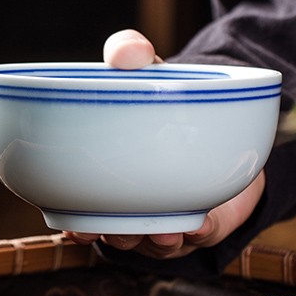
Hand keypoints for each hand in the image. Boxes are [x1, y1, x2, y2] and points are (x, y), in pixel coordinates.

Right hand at [65, 29, 265, 258]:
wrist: (221, 111)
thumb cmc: (163, 95)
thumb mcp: (144, 71)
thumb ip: (130, 52)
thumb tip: (125, 52)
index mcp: (107, 179)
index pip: (82, 213)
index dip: (75, 226)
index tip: (74, 227)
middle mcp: (135, 207)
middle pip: (119, 235)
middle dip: (117, 238)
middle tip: (117, 231)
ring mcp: (171, 217)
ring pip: (158, 243)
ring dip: (157, 241)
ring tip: (161, 233)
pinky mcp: (208, 219)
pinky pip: (203, 234)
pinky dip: (200, 232)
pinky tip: (199, 224)